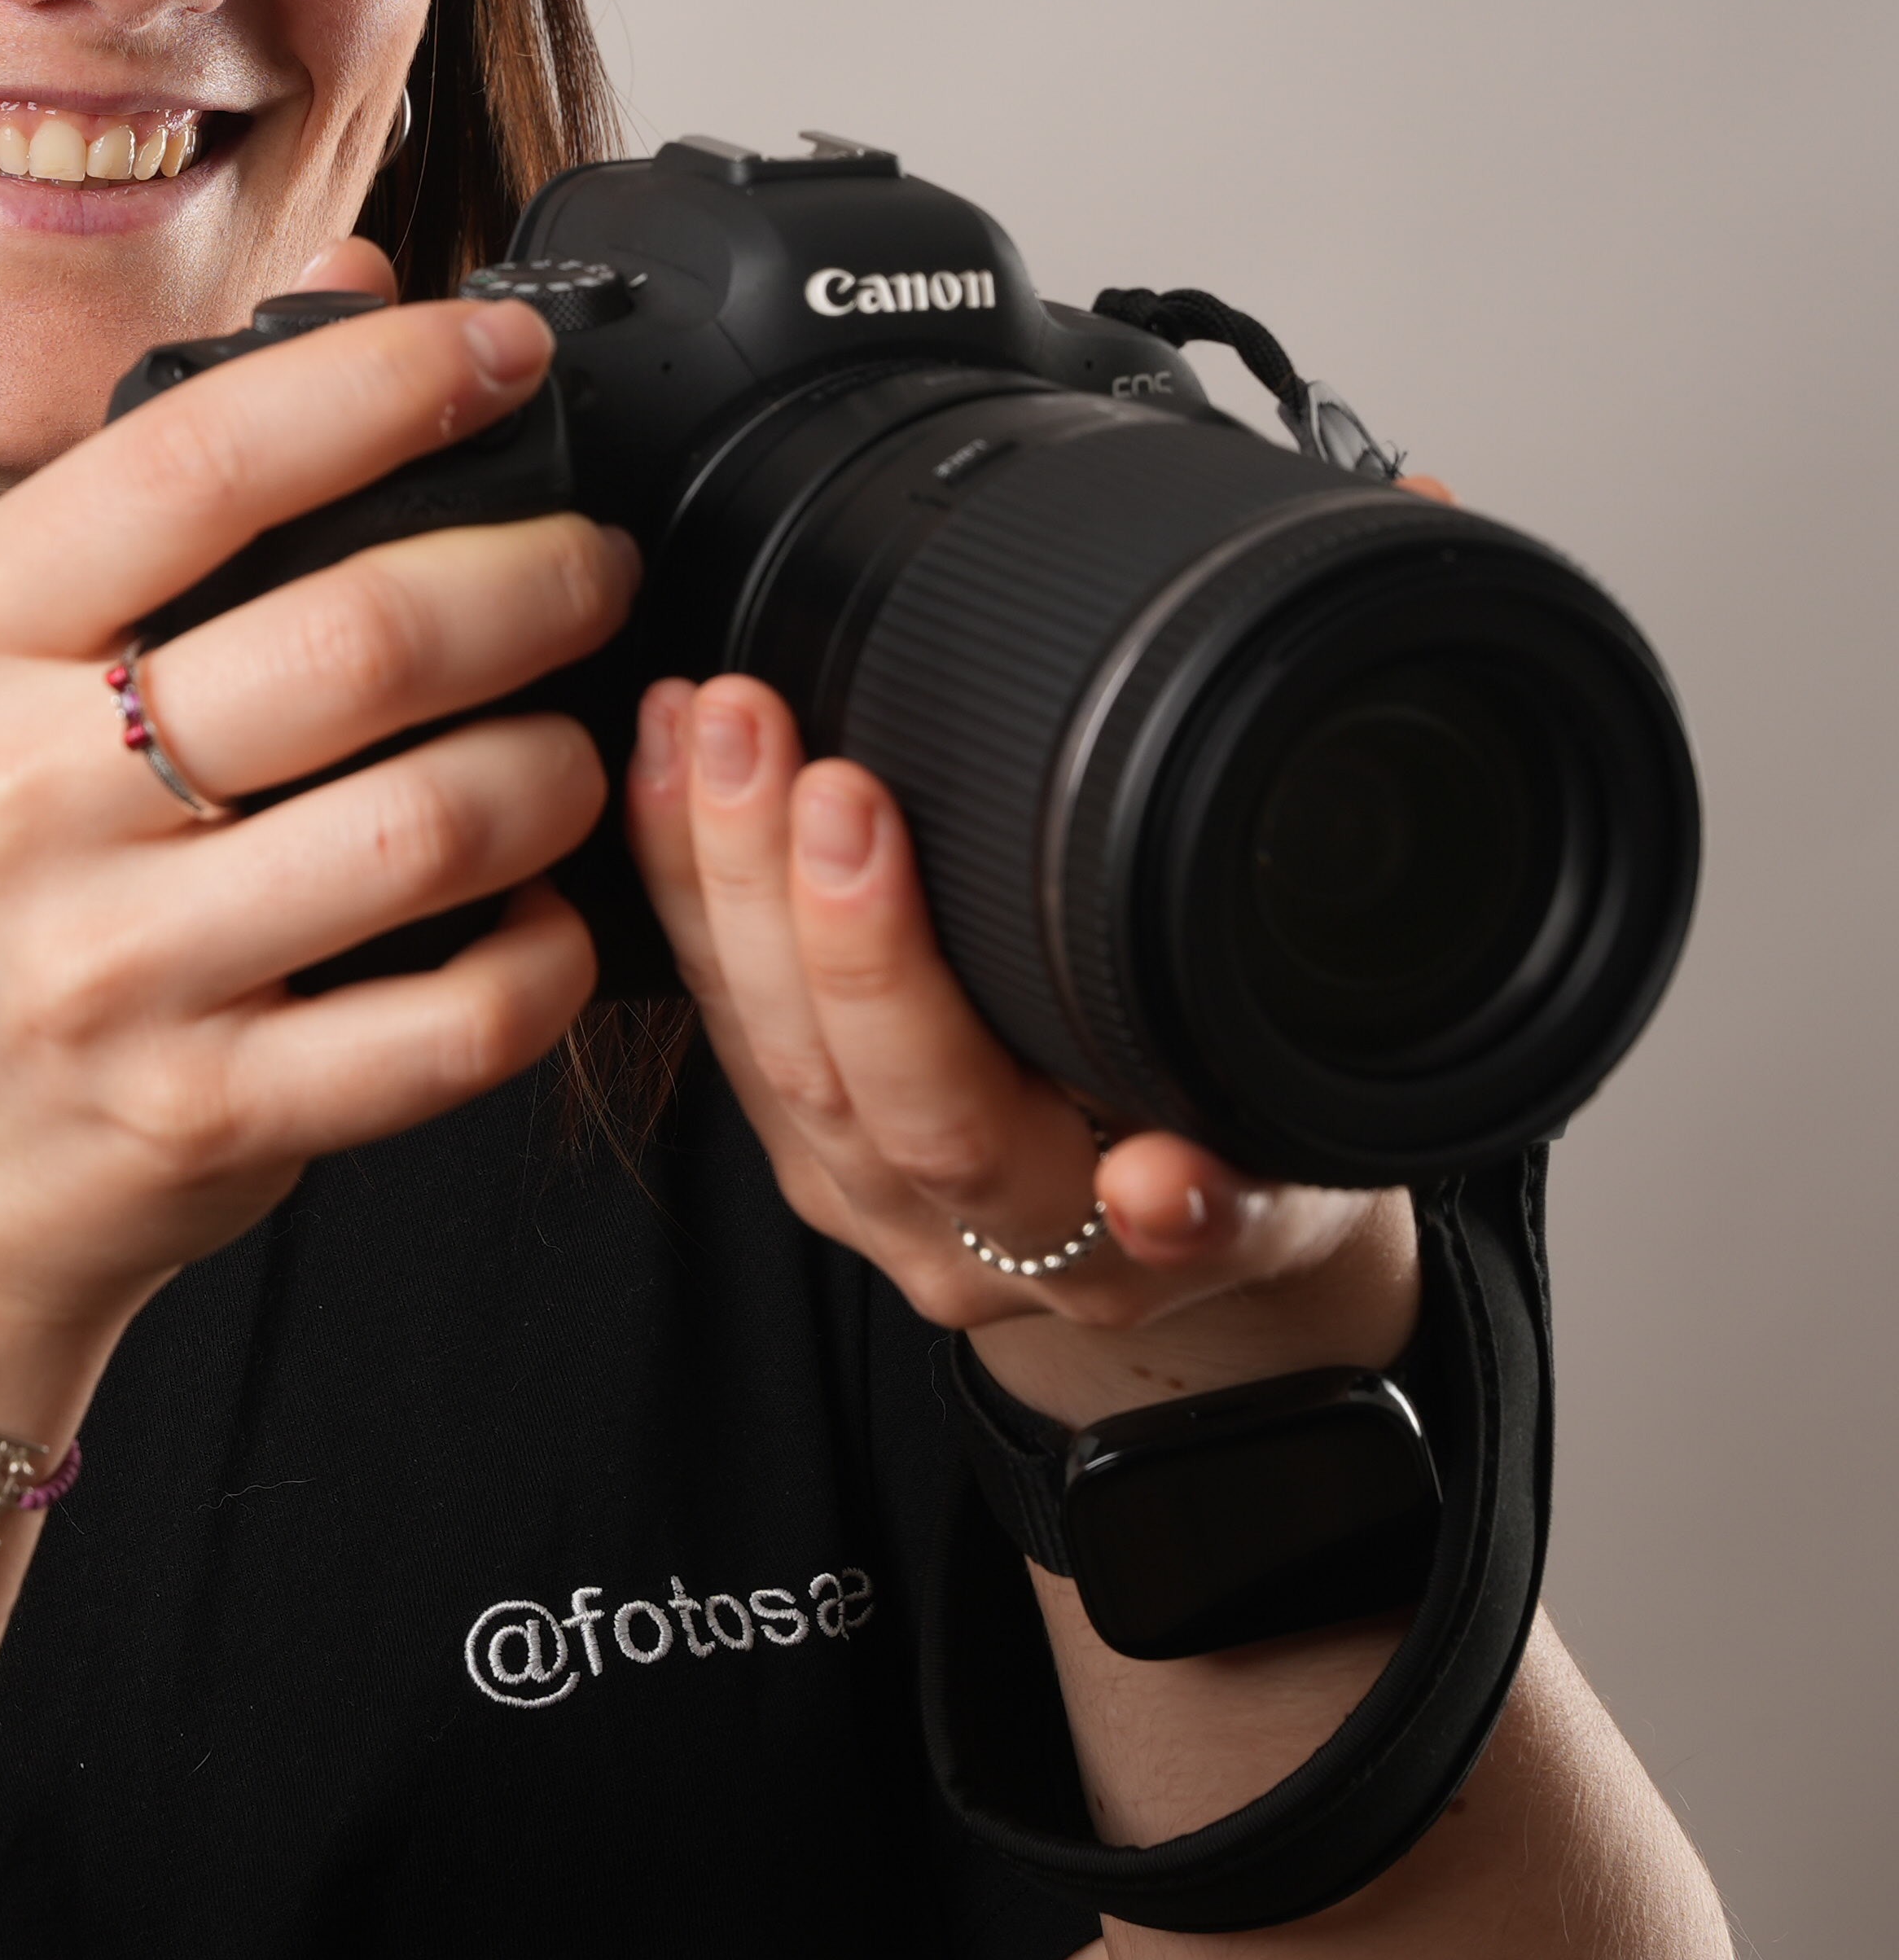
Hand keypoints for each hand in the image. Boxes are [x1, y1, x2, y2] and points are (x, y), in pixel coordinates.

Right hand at [0, 242, 626, 1385]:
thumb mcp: (4, 653)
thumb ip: (172, 467)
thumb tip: (352, 277)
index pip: (205, 456)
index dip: (392, 385)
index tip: (507, 356)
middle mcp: (18, 790)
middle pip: (359, 639)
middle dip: (536, 582)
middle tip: (596, 568)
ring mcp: (110, 965)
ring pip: (430, 825)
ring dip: (557, 770)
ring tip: (574, 744)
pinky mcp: (205, 1109)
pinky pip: (451, 1021)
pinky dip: (543, 957)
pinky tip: (545, 913)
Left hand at [624, 674, 1418, 1423]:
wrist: (1202, 1234)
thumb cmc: (1263, 1159)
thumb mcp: (1296, 1176)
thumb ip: (1235, 1196)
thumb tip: (1166, 1191)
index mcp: (1065, 1245)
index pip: (941, 1115)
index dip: (878, 964)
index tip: (857, 802)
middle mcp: (936, 1229)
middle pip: (818, 1061)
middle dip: (771, 877)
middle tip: (756, 723)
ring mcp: (854, 1186)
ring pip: (747, 1033)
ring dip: (707, 860)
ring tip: (700, 713)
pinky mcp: (803, 1131)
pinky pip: (717, 1007)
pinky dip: (683, 878)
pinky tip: (664, 760)